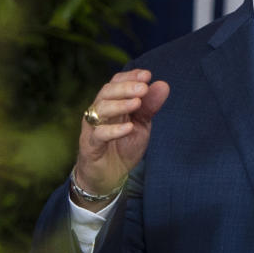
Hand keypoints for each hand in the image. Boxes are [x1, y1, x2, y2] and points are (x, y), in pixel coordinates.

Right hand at [73, 69, 169, 203]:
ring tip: (137, 103)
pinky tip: (128, 127)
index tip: (147, 75)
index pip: (115, 83)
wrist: (108, 177)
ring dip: (120, 105)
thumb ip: (149, 107)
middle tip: (143, 87)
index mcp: (111, 104)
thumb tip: (163, 84)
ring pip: (100, 110)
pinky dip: (113, 130)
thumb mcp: (141, 126)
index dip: (130, 76)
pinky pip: (99, 134)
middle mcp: (99, 112)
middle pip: (106, 92)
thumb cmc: (123, 147)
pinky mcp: (90, 146)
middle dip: (125, 88)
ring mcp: (92, 128)